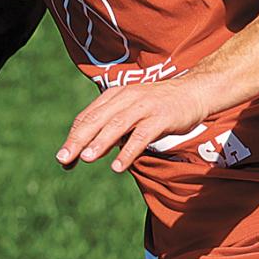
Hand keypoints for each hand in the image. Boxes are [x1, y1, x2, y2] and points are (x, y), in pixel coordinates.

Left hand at [56, 77, 211, 173]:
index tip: (63, 158)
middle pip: (97, 120)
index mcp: (115, 95)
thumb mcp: (133, 111)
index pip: (88, 117)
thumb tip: (90, 150)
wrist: (195, 91)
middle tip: (63, 158)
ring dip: (100, 142)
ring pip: (117, 125)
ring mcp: (144, 106)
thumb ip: (113, 127)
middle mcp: (126, 98)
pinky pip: (141, 136)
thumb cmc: (161, 105)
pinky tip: (117, 166)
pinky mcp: (161, 117)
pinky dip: (128, 151)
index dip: (74, 137)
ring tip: (86, 158)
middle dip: (78, 140)